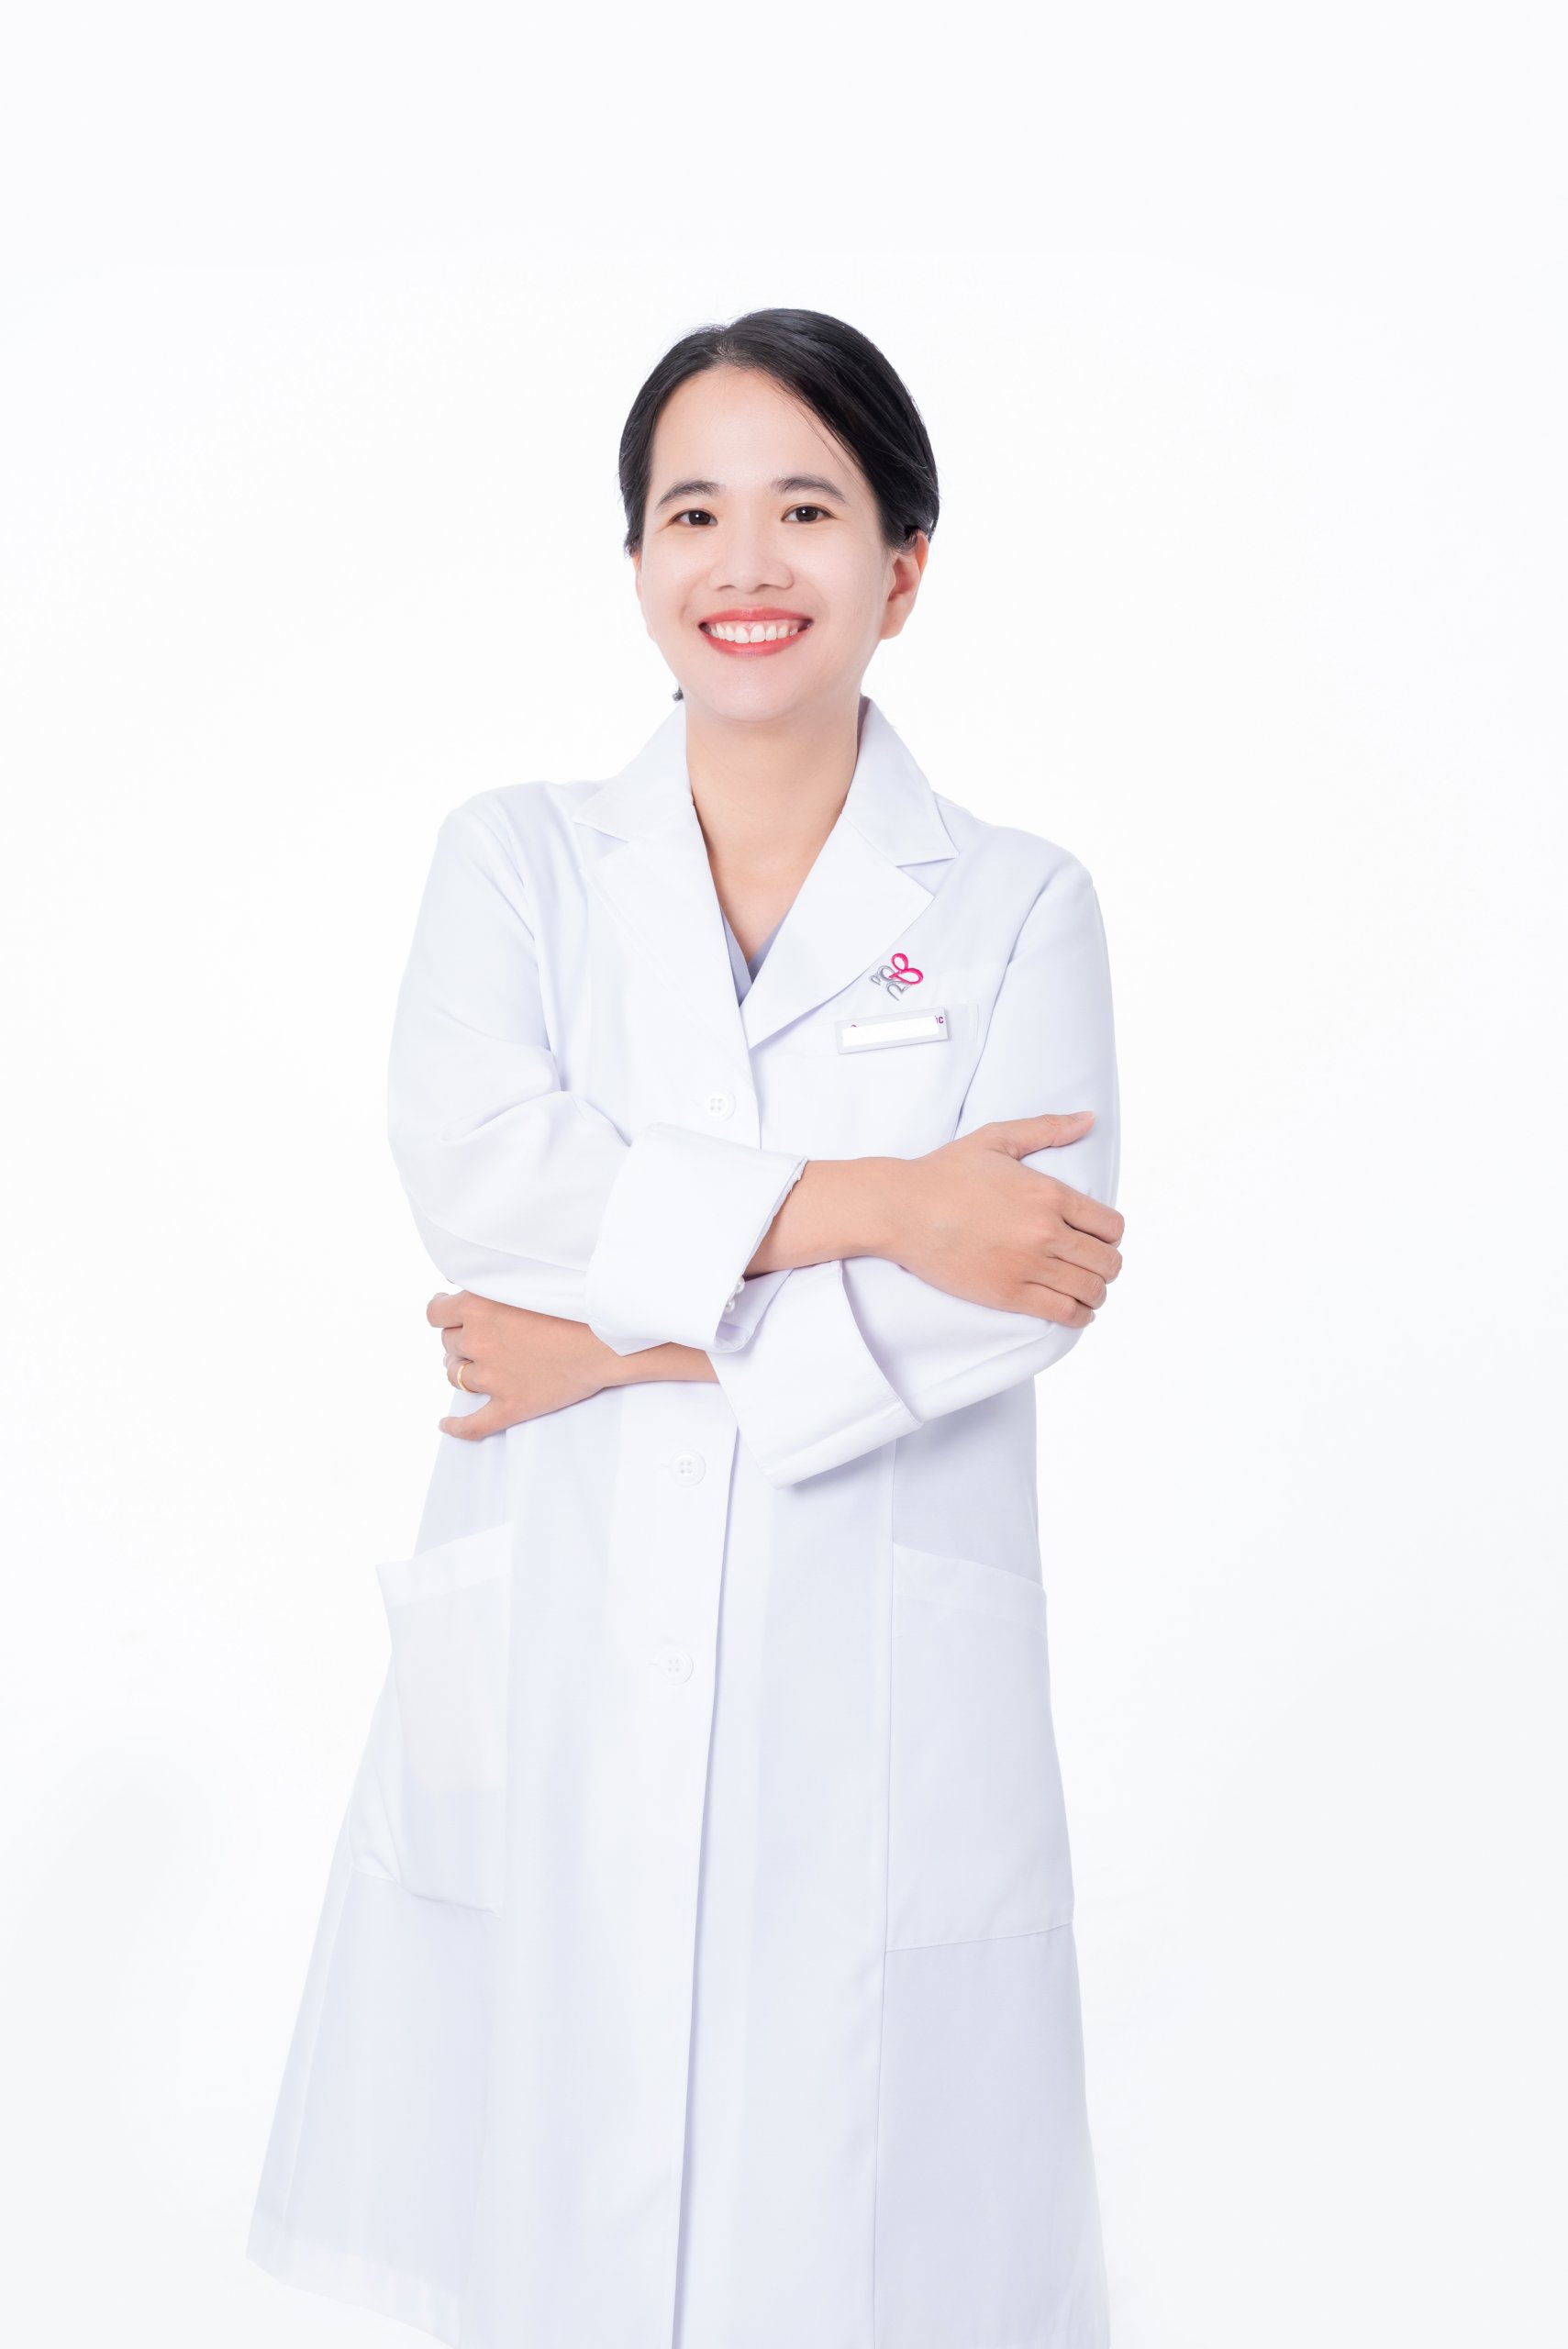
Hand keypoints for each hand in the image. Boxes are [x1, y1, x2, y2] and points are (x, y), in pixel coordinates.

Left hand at [426, 1290, 621, 1439]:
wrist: (608, 1339)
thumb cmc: (573, 1303)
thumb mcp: (526, 1281)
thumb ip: (490, 1282)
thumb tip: (457, 1284)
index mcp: (478, 1307)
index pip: (436, 1313)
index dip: (441, 1313)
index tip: (447, 1312)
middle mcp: (479, 1341)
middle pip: (448, 1344)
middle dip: (459, 1340)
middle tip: (479, 1337)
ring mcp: (493, 1377)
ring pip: (456, 1376)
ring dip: (460, 1370)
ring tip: (475, 1366)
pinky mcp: (510, 1405)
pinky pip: (473, 1424)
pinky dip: (456, 1426)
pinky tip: (446, 1424)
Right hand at [891, 1111, 1123, 1321]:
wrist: (901, 1209)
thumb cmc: (944, 1173)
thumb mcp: (997, 1139)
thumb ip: (1047, 1129)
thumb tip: (1088, 1119)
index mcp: (1050, 1195)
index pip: (1110, 1226)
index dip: (1111, 1235)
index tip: (1099, 1239)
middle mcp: (1046, 1232)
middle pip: (1107, 1262)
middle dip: (1107, 1265)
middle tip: (1093, 1265)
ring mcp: (1028, 1266)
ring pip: (1091, 1290)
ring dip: (1096, 1293)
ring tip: (1087, 1290)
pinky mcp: (1008, 1294)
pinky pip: (1064, 1313)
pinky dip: (1079, 1316)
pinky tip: (1076, 1311)